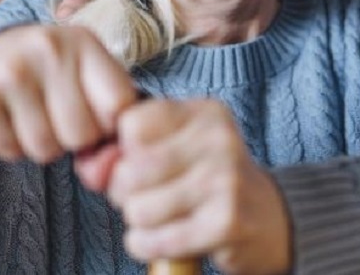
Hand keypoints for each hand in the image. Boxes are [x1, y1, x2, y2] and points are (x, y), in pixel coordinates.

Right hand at [0, 25, 136, 166]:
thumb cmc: (52, 71)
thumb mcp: (87, 72)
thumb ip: (110, 115)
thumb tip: (105, 170)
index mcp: (84, 42)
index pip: (118, 106)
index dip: (110, 126)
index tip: (98, 118)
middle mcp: (48, 49)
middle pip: (80, 134)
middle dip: (73, 139)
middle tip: (60, 118)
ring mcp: (9, 71)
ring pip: (44, 147)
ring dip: (42, 146)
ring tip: (35, 118)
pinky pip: (8, 150)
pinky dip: (11, 146)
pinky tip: (10, 120)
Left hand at [108, 100, 291, 274]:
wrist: (268, 219)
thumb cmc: (210, 181)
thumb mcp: (180, 149)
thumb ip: (130, 151)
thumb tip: (91, 169)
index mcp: (205, 113)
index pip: (132, 124)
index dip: (122, 152)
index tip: (136, 165)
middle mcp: (219, 139)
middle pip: (131, 169)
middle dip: (124, 193)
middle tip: (145, 198)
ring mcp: (225, 180)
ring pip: (140, 208)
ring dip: (138, 223)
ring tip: (159, 218)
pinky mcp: (227, 222)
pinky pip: (158, 239)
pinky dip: (147, 245)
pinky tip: (159, 240)